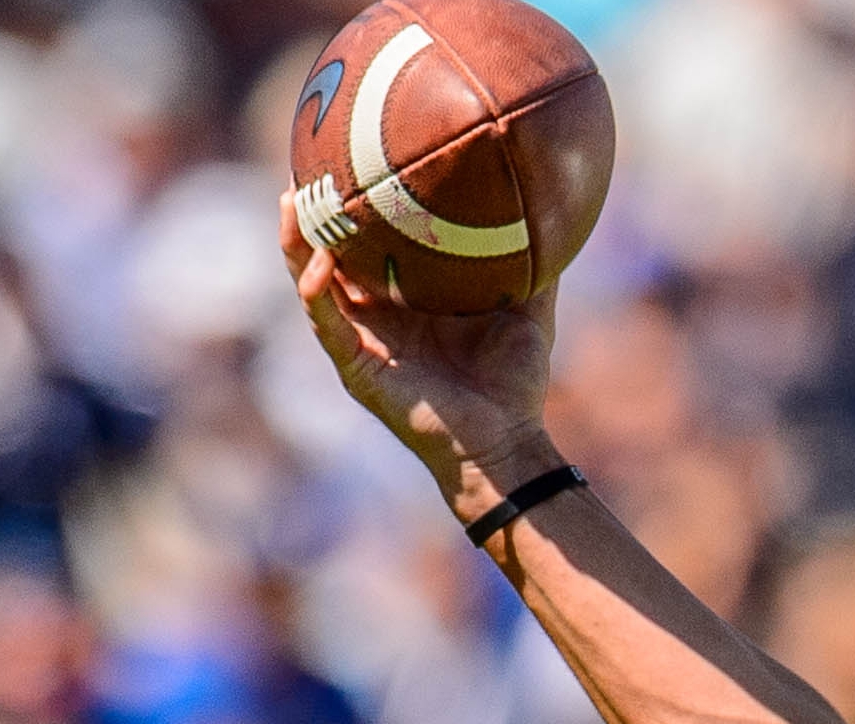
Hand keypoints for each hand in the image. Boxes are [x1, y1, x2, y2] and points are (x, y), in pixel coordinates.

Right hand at [277, 188, 562, 521]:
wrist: (505, 442)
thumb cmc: (516, 382)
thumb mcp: (530, 309)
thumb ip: (537, 265)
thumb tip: (561, 212)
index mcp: (407, 295)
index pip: (370, 237)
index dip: (356, 199)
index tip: (352, 150)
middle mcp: (376, 311)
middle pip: (328, 248)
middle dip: (312, 206)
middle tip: (307, 157)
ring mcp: (359, 337)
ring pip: (311, 276)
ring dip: (298, 238)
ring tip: (293, 197)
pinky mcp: (353, 365)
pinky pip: (323, 319)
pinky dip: (315, 289)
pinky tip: (318, 262)